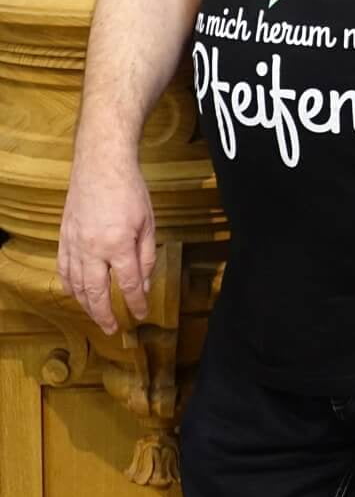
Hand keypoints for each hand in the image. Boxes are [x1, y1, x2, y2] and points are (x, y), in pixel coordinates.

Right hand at [56, 149, 155, 334]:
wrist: (101, 167)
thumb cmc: (130, 191)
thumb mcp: (148, 223)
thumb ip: (146, 257)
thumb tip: (143, 285)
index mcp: (118, 245)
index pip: (128, 284)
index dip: (135, 303)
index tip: (141, 314)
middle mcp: (92, 250)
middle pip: (97, 293)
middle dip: (105, 315)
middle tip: (114, 329)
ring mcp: (74, 245)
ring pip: (77, 286)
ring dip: (86, 306)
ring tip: (97, 317)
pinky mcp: (64, 239)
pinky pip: (63, 270)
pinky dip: (70, 286)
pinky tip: (76, 294)